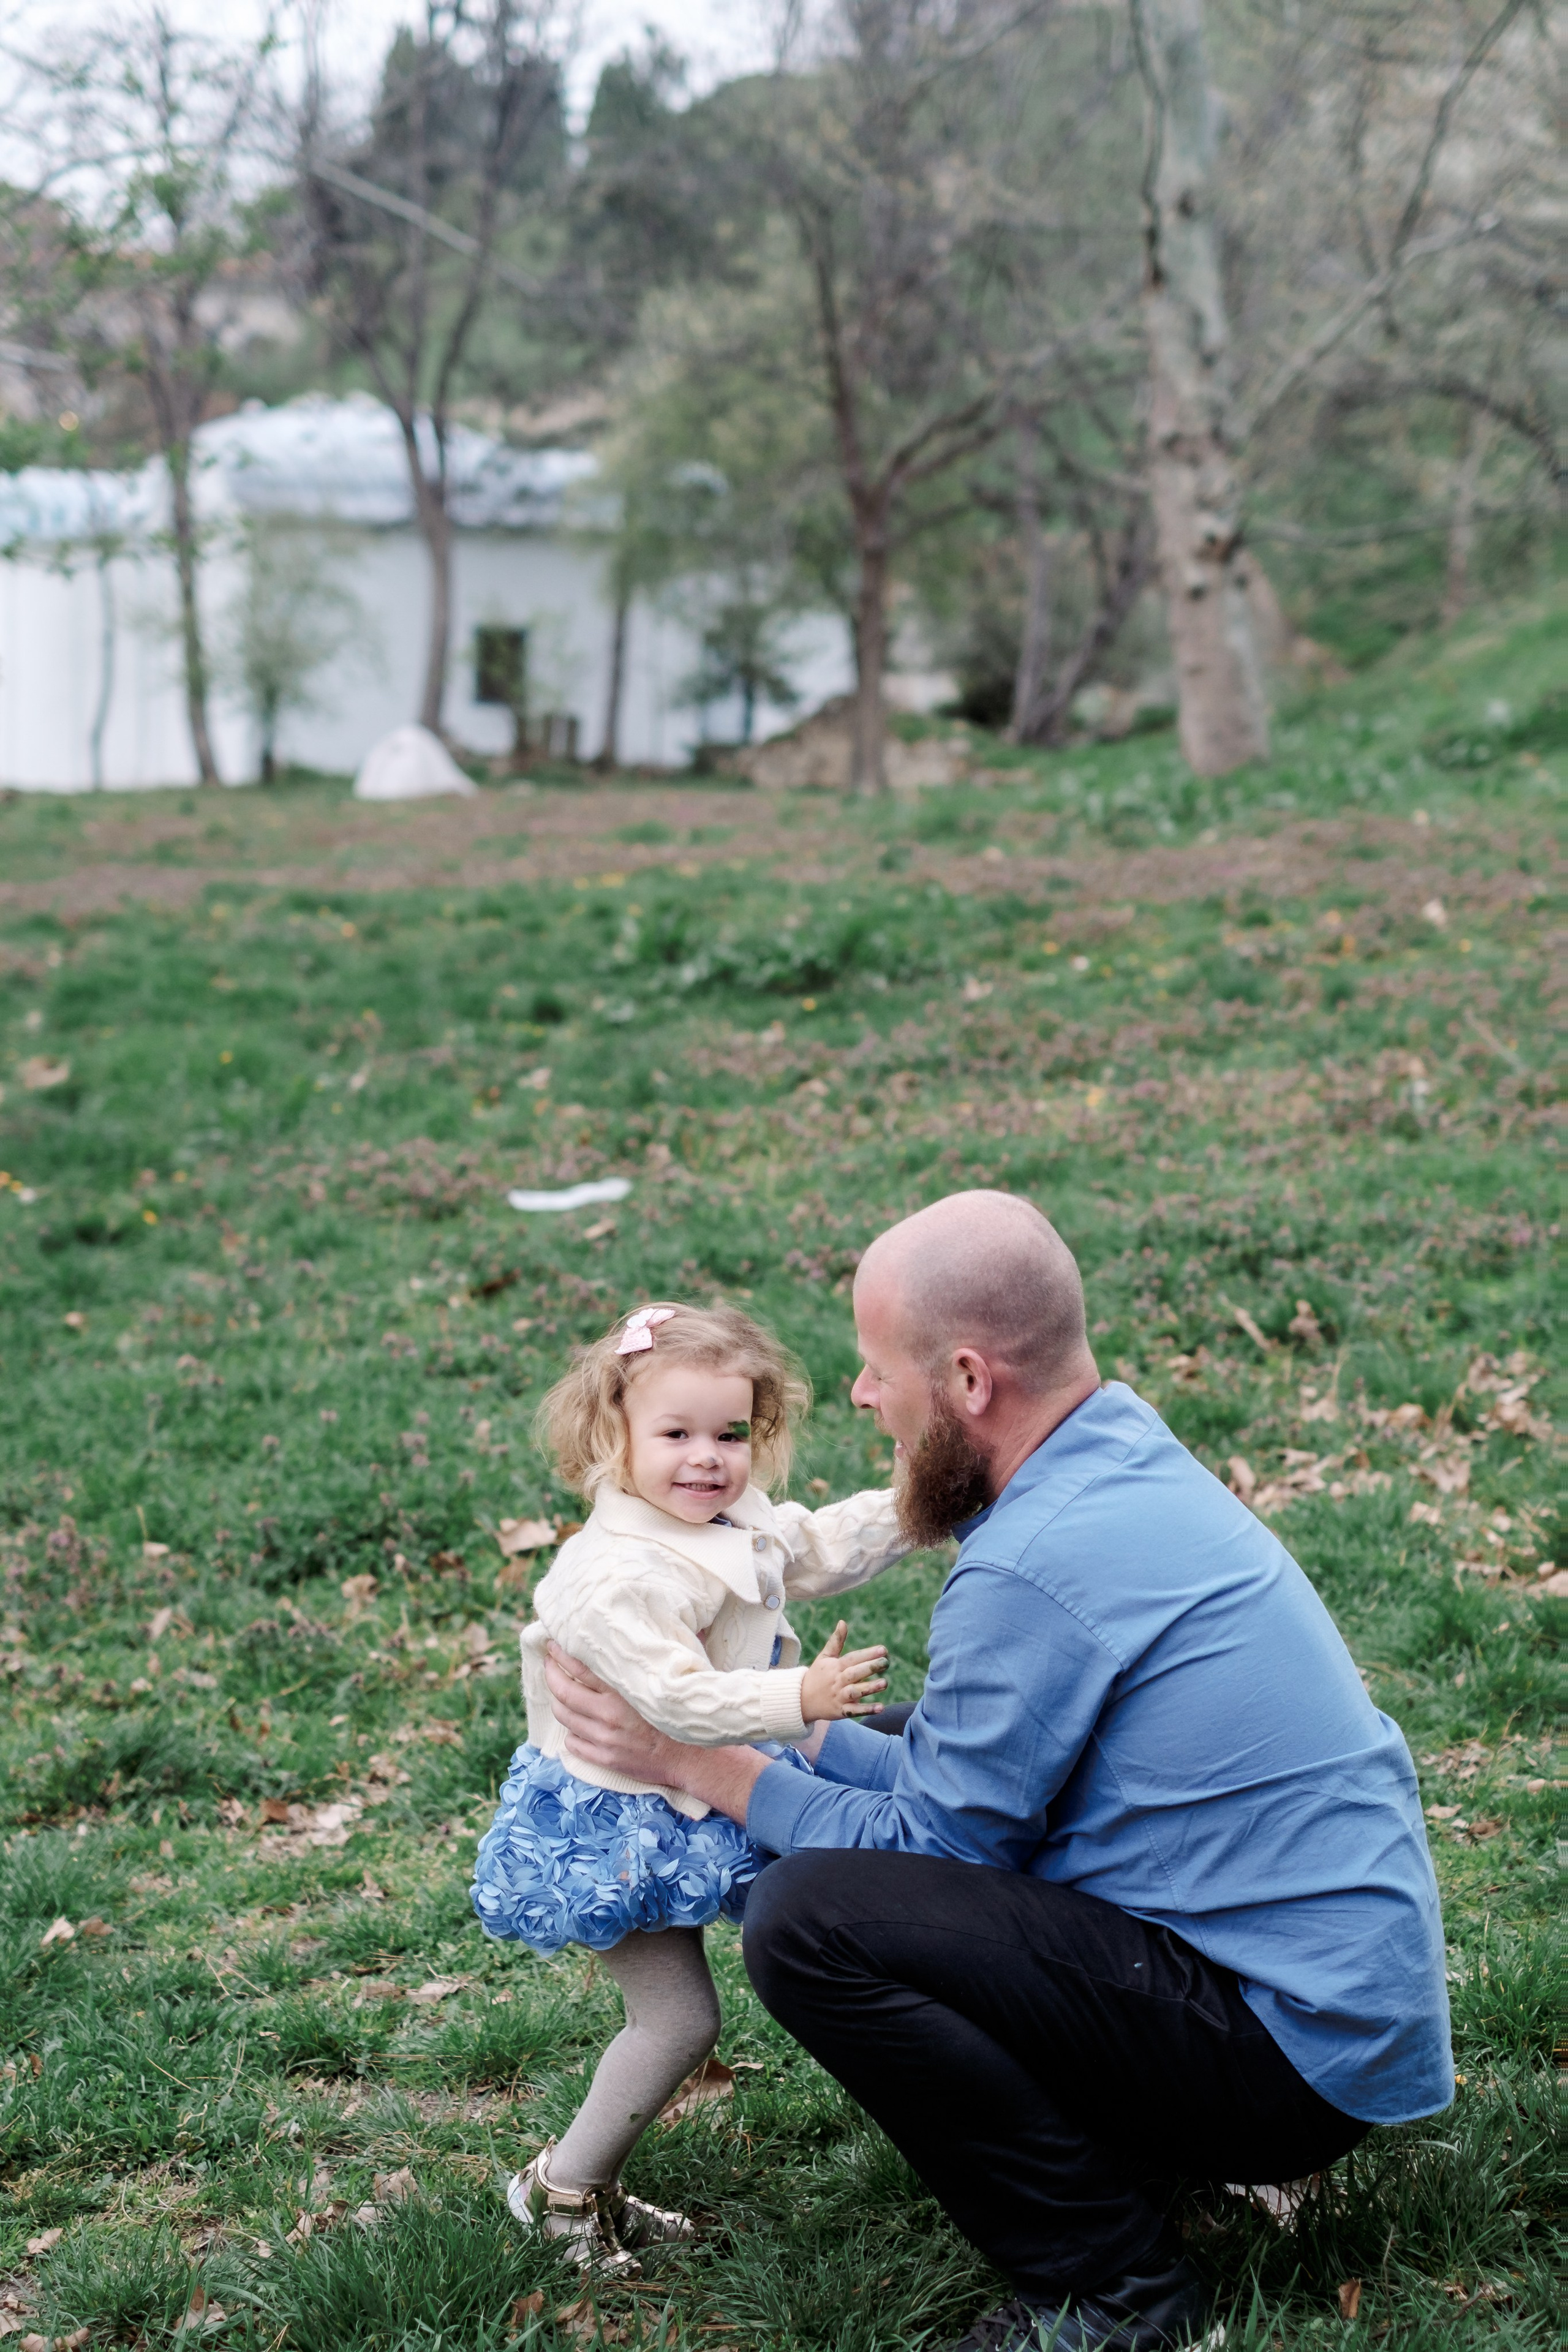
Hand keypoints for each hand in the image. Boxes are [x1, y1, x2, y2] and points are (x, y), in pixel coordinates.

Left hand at [544, 1641, 769, 1826]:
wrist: (694, 1760)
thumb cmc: (685, 1713)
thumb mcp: (676, 1677)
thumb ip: (669, 1648)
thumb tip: (674, 1617)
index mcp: (624, 1690)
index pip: (580, 1666)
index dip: (561, 1653)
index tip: (552, 1643)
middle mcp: (609, 1714)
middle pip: (564, 1690)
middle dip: (551, 1673)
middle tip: (548, 1661)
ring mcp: (604, 1738)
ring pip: (564, 1716)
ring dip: (556, 1700)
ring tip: (557, 1689)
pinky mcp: (604, 1758)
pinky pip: (573, 1743)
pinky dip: (570, 1731)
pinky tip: (575, 1722)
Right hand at [799, 1620, 887, 1723]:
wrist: (801, 1700)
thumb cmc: (817, 1676)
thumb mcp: (824, 1657)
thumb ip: (836, 1641)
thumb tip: (843, 1622)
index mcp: (835, 1667)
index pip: (852, 1658)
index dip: (867, 1654)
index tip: (883, 1649)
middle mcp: (838, 1681)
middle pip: (854, 1674)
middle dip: (870, 1668)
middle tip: (886, 1662)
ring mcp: (839, 1697)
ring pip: (855, 1692)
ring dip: (869, 1688)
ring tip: (885, 1683)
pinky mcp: (841, 1711)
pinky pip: (854, 1711)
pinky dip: (867, 1709)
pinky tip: (881, 1707)